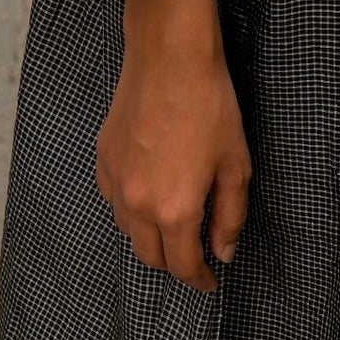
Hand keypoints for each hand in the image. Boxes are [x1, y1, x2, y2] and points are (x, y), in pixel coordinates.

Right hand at [95, 0, 251, 292]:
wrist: (169, 59)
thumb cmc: (210, 108)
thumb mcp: (235, 167)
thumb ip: (230, 217)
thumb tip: (223, 252)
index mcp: (174, 210)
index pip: (181, 265)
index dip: (199, 279)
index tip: (210, 280)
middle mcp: (137, 203)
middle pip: (150, 256)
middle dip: (174, 263)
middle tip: (196, 256)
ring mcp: (115, 181)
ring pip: (128, 231)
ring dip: (151, 238)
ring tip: (175, 226)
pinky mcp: (104, 160)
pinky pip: (114, 201)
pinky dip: (132, 211)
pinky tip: (151, 196)